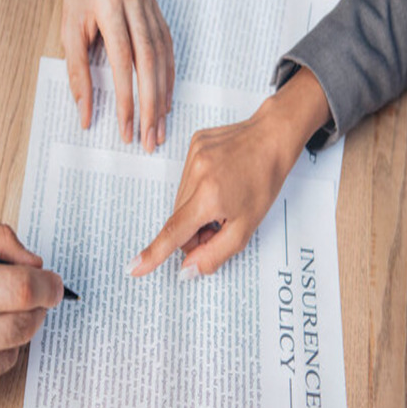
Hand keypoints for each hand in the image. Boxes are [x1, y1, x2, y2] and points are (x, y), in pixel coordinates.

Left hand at [62, 0, 174, 152]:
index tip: (126, 127)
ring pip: (162, 59)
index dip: (125, 98)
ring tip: (160, 128)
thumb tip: (84, 112)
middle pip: (148, 64)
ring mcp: (152, 9)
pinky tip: (166, 100)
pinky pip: (168, 50)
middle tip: (149, 138)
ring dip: (163, 98)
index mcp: (109, 5)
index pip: (121, 61)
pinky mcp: (160, 13)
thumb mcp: (69, 24)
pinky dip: (168, 78)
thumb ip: (76, 69)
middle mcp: (135, 6)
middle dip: (151, 106)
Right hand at [130, 68, 331, 277]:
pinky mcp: (193, 144)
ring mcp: (192, 155)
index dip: (153, 254)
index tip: (134, 268)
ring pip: (181, 201)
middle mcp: (197, 173)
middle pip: (179, 220)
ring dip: (196, 210)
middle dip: (195, 231)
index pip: (174, 232)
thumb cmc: (264, 181)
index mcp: (210, 196)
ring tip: (223, 200)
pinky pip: (186, 179)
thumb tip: (187, 269)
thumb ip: (215, 253)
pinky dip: (198, 188)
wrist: (272, 138)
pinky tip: (219, 181)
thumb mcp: (246, 227)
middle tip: (221, 226)